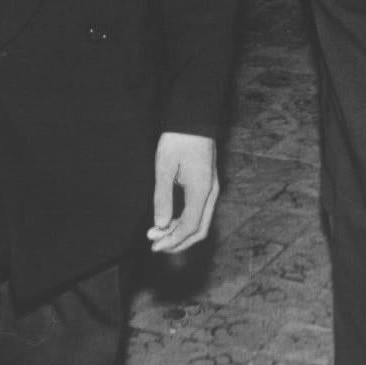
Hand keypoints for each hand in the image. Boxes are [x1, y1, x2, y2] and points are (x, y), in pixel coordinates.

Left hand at [146, 132, 218, 253]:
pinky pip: (200, 212)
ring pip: (201, 222)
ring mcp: (212, 188)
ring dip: (181, 233)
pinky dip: (185, 222)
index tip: (153, 245)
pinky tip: (169, 220)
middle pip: (199, 230)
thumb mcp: (164, 168)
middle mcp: (211, 192)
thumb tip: (161, 225)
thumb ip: (162, 198)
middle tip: (156, 244)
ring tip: (158, 233)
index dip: (172, 240)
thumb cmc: (177, 140)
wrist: (193, 119)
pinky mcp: (208, 184)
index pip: (189, 226)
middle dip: (178, 242)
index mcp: (201, 190)